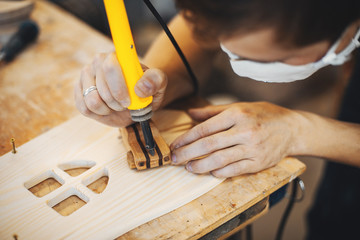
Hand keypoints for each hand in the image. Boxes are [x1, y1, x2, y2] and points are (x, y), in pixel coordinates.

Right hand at [74, 52, 166, 126]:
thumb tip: (140, 87)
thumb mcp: (159, 83)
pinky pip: (85, 108)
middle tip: (127, 104)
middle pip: (102, 89)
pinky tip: (107, 109)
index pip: (110, 66)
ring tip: (117, 105)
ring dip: (108, 109)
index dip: (119, 87)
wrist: (136, 99)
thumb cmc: (146, 88)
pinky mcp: (79, 92)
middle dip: (117, 103)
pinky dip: (100, 114)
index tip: (129, 100)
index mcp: (116, 56)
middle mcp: (97, 63)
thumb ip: (155, 81)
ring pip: (92, 101)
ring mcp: (86, 77)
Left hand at [170, 102, 297, 177]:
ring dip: (200, 166)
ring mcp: (253, 148)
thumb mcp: (239, 106)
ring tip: (189, 168)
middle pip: (209, 145)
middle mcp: (244, 131)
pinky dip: (220, 172)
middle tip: (174, 159)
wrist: (293, 129)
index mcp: (237, 114)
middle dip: (187, 153)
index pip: (205, 128)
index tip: (174, 145)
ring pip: (220, 160)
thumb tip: (190, 113)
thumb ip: (213, 111)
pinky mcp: (259, 163)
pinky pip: (234, 170)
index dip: (186, 138)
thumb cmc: (263, 114)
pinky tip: (210, 172)